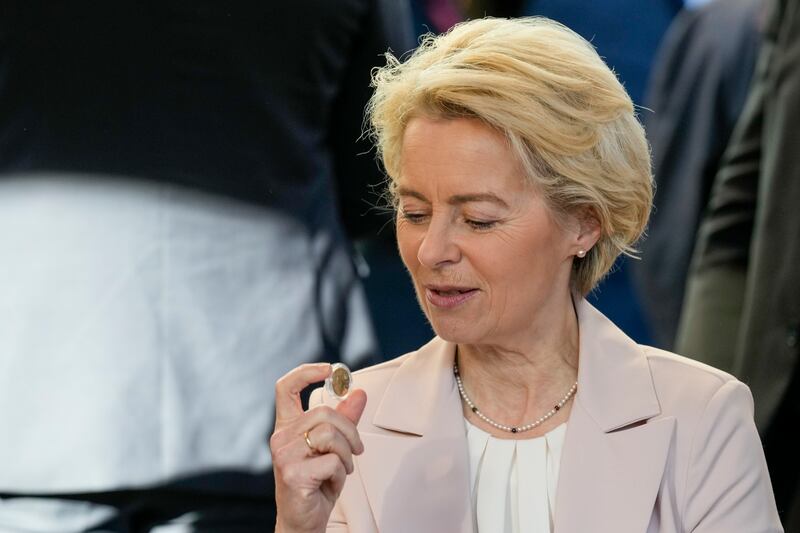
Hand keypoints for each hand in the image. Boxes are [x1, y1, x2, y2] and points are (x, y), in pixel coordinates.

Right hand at [271, 363, 366, 532]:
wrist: (303, 521)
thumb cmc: (316, 483)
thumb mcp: (333, 447)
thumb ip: (344, 419)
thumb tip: (359, 393)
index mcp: (286, 426)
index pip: (285, 387)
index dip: (306, 371)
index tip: (329, 368)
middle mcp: (280, 437)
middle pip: (324, 412)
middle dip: (350, 431)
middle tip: (357, 450)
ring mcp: (284, 455)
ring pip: (330, 434)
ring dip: (347, 455)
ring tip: (342, 469)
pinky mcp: (293, 473)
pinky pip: (332, 461)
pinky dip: (341, 473)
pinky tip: (331, 483)